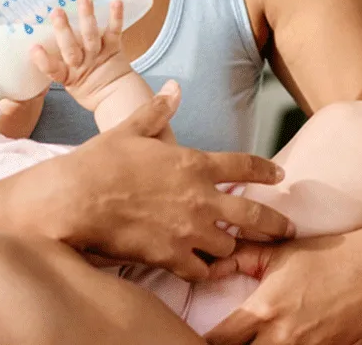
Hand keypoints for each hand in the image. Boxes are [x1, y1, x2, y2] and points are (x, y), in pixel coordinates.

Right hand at [30, 0, 129, 107]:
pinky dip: (116, 16)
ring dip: (86, 16)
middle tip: (56, 12)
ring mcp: (98, 55)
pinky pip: (114, 31)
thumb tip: (32, 39)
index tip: (33, 48)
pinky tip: (116, 1)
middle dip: (63, 30)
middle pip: (71, 48)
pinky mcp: (113, 48)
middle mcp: (81, 64)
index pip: (53, 69)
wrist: (114, 95)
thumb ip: (53, 63)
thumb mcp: (67, 80)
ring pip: (91, 36)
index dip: (43, 60)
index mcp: (66, 74)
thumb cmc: (86, 85)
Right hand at [48, 87, 295, 280]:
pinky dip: (205, 271)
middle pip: (254, 215)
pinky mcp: (171, 256)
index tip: (279, 177)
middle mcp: (200, 198)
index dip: (266, 172)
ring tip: (230, 248)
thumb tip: (174, 89)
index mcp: (193, 163)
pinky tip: (203, 269)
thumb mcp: (130, 129)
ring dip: (229, 246)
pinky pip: (201, 271)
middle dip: (274, 224)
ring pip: (228, 246)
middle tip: (286, 229)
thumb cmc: (100, 161)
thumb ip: (157, 111)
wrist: (75, 198)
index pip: (244, 167)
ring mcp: (188, 230)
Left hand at [204, 236, 361, 344]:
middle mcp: (282, 337)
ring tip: (250, 344)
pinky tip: (277, 344)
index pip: (220, 340)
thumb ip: (239, 257)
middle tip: (223, 343)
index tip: (199, 337)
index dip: (205, 342)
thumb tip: (208, 264)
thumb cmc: (324, 257)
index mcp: (264, 309)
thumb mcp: (277, 252)